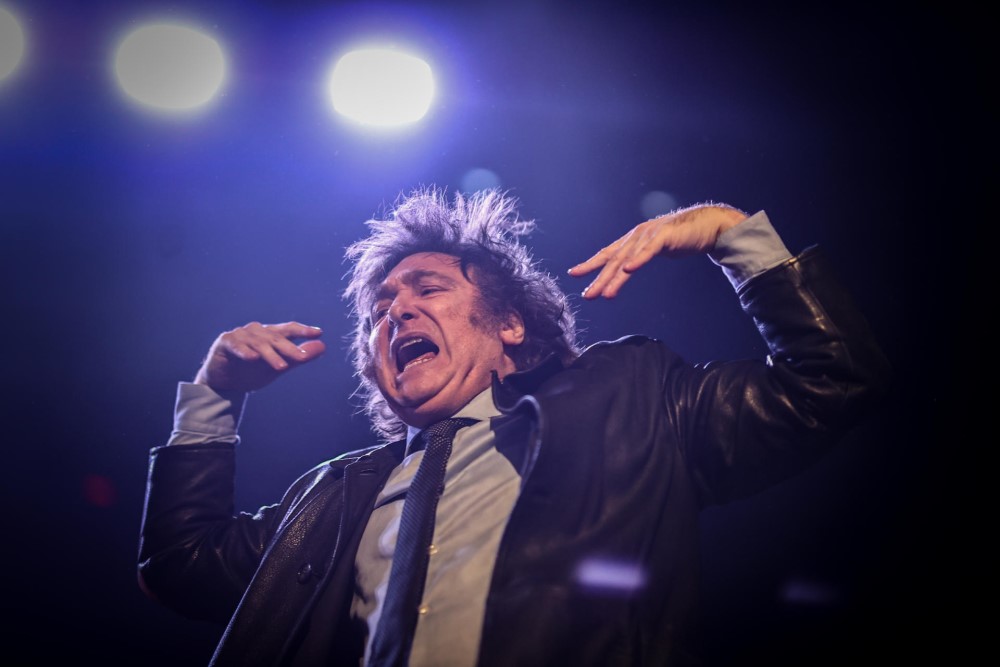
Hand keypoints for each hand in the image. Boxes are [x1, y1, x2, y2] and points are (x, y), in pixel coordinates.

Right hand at [193, 321, 325, 391]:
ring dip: (270, 354)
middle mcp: (257, 331)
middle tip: (303, 358)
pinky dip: (244, 351)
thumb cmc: (253, 371)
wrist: (225, 383)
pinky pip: (236, 345)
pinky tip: (252, 358)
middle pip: (276, 338)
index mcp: (271, 334)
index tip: (319, 333)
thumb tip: (323, 346)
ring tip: (281, 366)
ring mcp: (240, 335)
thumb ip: (300, 356)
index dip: (303, 330)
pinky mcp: (225, 342)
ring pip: (258, 343)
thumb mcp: (280, 366)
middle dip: (289, 348)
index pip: (289, 329)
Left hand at [567, 203, 747, 298]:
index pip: (608, 254)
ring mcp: (650, 235)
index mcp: (633, 239)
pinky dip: (638, 260)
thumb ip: (641, 255)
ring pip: (628, 259)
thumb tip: (627, 268)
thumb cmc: (682, 238)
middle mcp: (637, 236)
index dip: (591, 264)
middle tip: (586, 295)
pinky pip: (649, 250)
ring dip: (614, 278)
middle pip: (613, 260)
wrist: (708, 225)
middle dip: (598, 278)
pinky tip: (627, 270)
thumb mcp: (656, 248)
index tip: (574, 275)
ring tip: (603, 294)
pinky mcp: (665, 236)